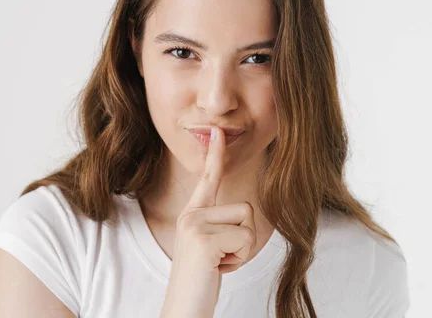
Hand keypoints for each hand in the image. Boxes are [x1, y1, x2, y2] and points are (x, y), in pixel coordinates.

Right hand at [160, 126, 256, 317]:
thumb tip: (240, 214)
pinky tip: (217, 269)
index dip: (215, 155)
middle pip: (246, 209)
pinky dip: (238, 260)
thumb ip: (218, 226)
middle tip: (221, 258)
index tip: (218, 131)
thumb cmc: (200, 280)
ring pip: (247, 224)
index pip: (208, 179)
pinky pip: (244, 240)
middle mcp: (191, 214)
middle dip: (244, 239)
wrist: (184, 308)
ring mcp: (195, 225)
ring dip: (243, 250)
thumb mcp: (209, 247)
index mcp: (193, 214)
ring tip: (219, 263)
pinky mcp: (203, 240)